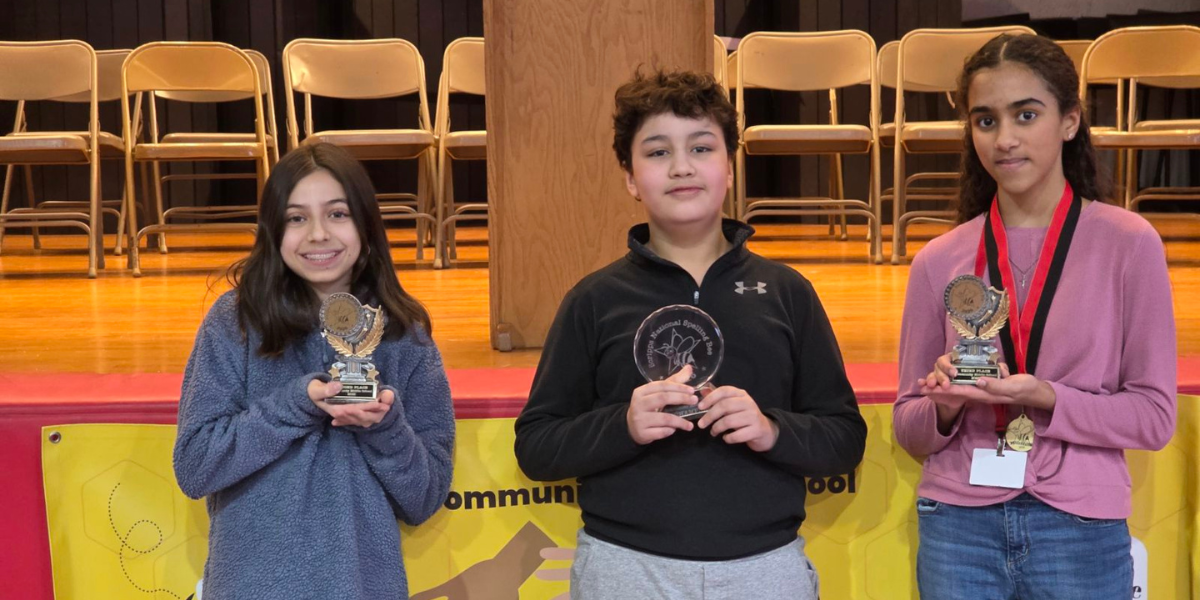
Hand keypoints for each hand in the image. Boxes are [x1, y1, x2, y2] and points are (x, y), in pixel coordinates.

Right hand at [309, 379, 394, 427]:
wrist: (309, 394)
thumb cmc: (312, 391)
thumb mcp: (315, 390)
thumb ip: (326, 389)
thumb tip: (339, 386)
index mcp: (336, 409)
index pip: (354, 410)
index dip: (367, 407)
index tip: (379, 403)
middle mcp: (342, 413)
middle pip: (361, 416)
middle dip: (374, 412)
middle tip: (386, 405)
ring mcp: (345, 412)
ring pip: (362, 417)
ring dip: (374, 413)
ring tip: (385, 407)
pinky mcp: (346, 410)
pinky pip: (359, 416)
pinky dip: (369, 413)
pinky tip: (376, 408)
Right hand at [627, 365, 695, 444]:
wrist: (631, 426)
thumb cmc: (648, 407)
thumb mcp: (658, 393)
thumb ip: (674, 381)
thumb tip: (689, 368)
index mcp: (641, 391)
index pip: (662, 385)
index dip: (678, 387)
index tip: (692, 390)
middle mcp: (638, 404)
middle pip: (662, 398)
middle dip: (681, 399)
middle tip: (695, 401)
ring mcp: (639, 419)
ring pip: (664, 418)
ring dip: (680, 421)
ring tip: (690, 425)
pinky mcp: (642, 433)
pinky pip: (660, 432)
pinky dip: (670, 431)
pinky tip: (675, 430)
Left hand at [695, 386, 778, 451]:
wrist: (765, 431)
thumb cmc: (745, 416)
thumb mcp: (733, 405)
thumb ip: (719, 398)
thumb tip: (702, 391)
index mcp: (741, 394)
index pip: (724, 391)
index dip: (710, 398)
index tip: (700, 407)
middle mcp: (748, 403)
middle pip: (724, 406)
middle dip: (709, 416)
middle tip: (701, 424)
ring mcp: (754, 416)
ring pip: (729, 421)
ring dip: (716, 428)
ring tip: (713, 432)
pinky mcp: (757, 430)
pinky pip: (737, 435)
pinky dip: (728, 438)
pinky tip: (726, 438)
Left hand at [920, 359, 1055, 429]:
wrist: (1034, 391)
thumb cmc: (1024, 389)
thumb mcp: (1012, 386)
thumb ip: (996, 385)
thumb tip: (978, 382)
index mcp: (985, 393)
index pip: (960, 392)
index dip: (944, 390)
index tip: (930, 389)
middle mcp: (981, 392)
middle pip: (955, 391)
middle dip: (938, 389)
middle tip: (921, 387)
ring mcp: (983, 388)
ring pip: (959, 387)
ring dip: (943, 386)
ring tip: (927, 384)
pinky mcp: (987, 383)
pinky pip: (968, 383)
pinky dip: (955, 382)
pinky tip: (947, 380)